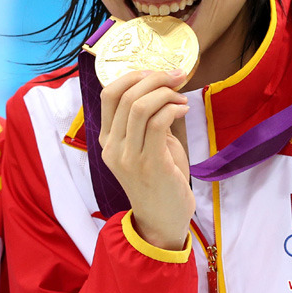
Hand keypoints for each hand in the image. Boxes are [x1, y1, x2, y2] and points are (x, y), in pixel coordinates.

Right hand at [99, 69, 194, 249]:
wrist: (163, 220)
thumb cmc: (159, 179)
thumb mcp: (146, 145)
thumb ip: (147, 119)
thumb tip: (161, 87)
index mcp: (107, 139)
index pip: (108, 94)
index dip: (133, 75)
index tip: (156, 72)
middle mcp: (111, 146)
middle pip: (126, 95)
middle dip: (155, 78)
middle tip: (177, 76)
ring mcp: (128, 157)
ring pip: (140, 106)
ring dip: (166, 93)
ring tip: (181, 97)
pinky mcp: (149, 164)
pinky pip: (158, 122)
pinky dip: (173, 108)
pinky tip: (183, 109)